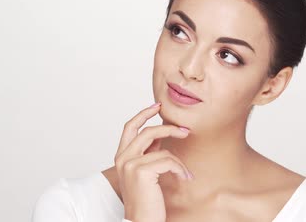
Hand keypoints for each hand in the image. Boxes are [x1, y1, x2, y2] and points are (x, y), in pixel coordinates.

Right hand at [114, 102, 192, 221]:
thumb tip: (161, 134)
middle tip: (184, 130)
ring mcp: (130, 164)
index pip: (129, 127)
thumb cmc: (146, 201)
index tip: (157, 106)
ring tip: (185, 173)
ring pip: (162, 149)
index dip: (143, 113)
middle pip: (147, 131)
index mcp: (121, 156)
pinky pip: (169, 161)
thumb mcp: (146, 172)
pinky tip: (184, 179)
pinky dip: (180, 169)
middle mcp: (122, 158)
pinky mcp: (141, 171)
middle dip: (168, 128)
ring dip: (178, 161)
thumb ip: (149, 152)